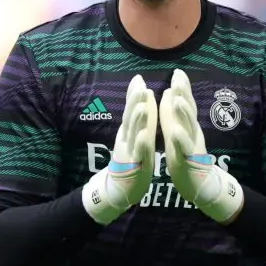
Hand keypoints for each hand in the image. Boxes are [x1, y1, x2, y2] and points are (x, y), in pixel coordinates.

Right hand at [82, 75, 157, 224]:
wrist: (121, 188)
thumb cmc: (131, 159)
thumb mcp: (135, 136)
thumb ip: (138, 117)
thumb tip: (143, 95)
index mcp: (129, 131)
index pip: (131, 109)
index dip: (134, 94)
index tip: (138, 78)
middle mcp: (127, 139)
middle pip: (130, 118)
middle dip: (135, 102)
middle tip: (140, 86)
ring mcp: (129, 152)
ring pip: (134, 133)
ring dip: (138, 120)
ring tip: (142, 106)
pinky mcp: (134, 166)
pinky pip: (139, 154)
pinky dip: (141, 144)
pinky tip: (145, 136)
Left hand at [159, 69, 243, 223]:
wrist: (199, 185)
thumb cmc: (186, 156)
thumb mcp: (177, 131)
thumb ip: (174, 113)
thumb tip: (172, 91)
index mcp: (187, 126)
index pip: (185, 103)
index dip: (183, 87)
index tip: (178, 71)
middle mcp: (192, 133)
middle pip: (189, 111)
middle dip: (184, 93)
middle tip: (178, 78)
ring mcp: (192, 147)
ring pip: (188, 127)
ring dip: (183, 113)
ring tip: (177, 100)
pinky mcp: (189, 161)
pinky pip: (185, 150)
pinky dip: (180, 140)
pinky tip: (175, 132)